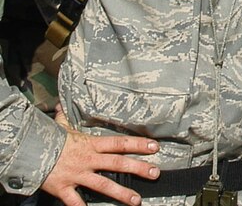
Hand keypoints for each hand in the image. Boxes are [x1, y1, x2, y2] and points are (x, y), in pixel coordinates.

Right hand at [42, 110, 159, 205]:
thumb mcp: (61, 126)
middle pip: (117, 163)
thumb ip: (66, 116)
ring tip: (136, 200)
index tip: (154, 147)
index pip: (119, 143)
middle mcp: (88, 159)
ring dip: (121, 192)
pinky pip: (75, 201)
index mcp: (91, 144)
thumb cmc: (48, 139)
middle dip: (138, 168)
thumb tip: (63, 103)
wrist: (28, 151)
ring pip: (103, 184)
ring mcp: (77, 174)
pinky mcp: (64, 188)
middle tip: (155, 172)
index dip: (138, 144)